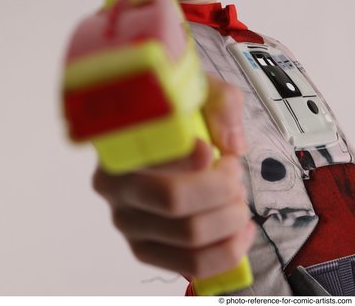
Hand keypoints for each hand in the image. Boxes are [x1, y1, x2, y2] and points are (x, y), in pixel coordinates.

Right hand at [92, 74, 255, 279]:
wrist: (161, 138)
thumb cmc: (179, 114)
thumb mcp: (201, 89)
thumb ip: (221, 103)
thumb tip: (231, 145)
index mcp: (118, 145)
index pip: (153, 156)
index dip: (193, 156)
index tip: (210, 149)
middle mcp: (114, 188)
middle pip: (175, 200)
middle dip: (222, 188)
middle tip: (234, 173)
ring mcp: (128, 224)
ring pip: (190, 237)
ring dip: (229, 218)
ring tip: (238, 199)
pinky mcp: (145, 250)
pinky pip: (193, 265)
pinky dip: (229, 251)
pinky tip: (241, 230)